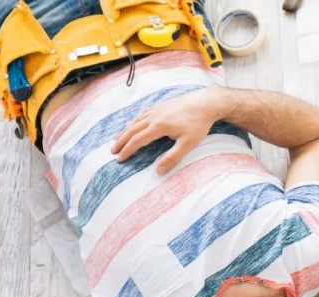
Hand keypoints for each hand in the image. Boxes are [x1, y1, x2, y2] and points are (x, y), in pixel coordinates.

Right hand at [112, 87, 227, 174]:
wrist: (206, 102)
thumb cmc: (199, 123)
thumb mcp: (188, 143)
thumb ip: (173, 157)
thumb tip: (159, 171)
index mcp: (159, 126)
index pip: (138, 140)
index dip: (128, 150)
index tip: (120, 159)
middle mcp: (153, 116)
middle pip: (132, 130)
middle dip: (121, 141)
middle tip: (113, 151)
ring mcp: (156, 109)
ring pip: (135, 121)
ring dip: (125, 131)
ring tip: (118, 140)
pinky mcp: (160, 105)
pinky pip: (141, 114)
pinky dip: (133, 122)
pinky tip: (132, 125)